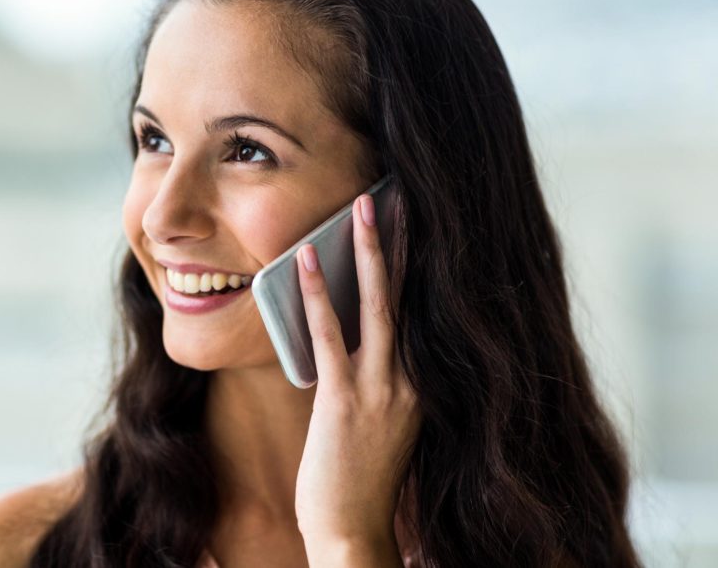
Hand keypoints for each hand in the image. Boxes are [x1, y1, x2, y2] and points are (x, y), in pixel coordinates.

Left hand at [293, 191, 421, 550]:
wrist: (354, 533)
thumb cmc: (362, 480)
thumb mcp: (382, 423)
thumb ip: (381, 378)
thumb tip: (357, 332)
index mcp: (421, 385)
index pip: (420, 310)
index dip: (417, 264)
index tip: (413, 223)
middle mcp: (411, 382)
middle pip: (410, 297)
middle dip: (403, 241)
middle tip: (396, 194)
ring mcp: (382, 391)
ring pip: (378, 306)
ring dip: (370, 253)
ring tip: (361, 208)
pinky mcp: (346, 402)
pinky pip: (331, 337)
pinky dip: (319, 295)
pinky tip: (307, 261)